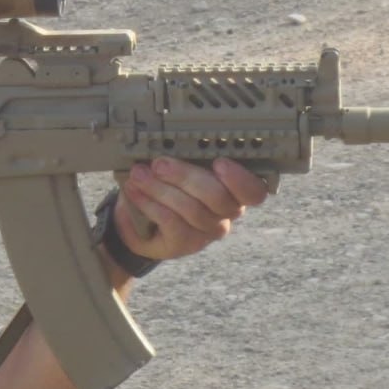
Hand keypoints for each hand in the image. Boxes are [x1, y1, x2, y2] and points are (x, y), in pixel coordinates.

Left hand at [114, 157, 268, 261]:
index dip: (240, 179)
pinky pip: (171, 222)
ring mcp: (207, 232)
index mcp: (234, 191)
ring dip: (160, 189)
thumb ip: (187, 160)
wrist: (140, 223)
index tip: (219, 163)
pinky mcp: (185, 244)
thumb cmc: (166, 189)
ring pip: (191, 209)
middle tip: (159, 164)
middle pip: (217, 197)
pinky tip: (135, 192)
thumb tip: (173, 144)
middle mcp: (226, 214)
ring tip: (138, 175)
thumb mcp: (179, 171)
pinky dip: (150, 204)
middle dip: (185, 176)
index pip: (254, 191)